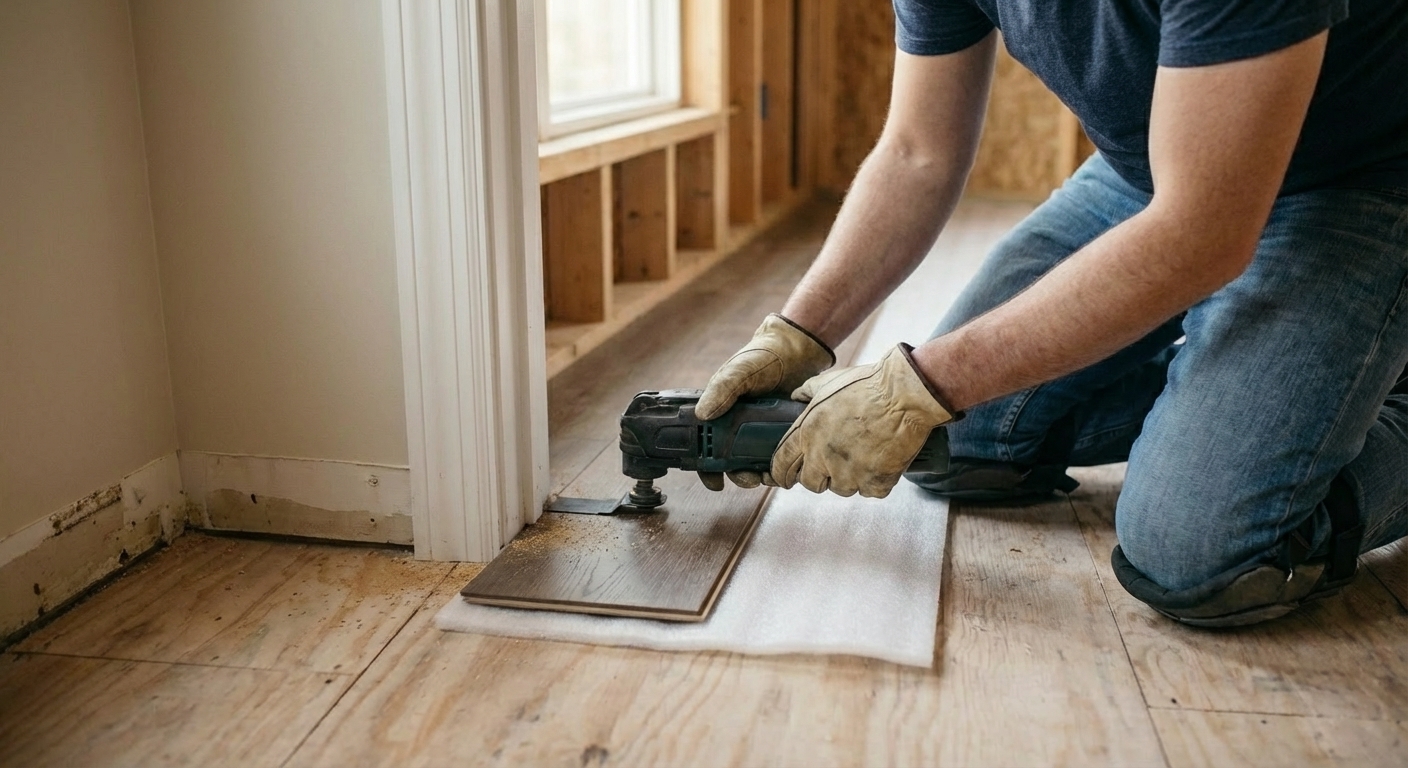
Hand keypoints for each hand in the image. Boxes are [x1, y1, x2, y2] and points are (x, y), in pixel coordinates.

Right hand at [696, 313, 833, 490]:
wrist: (797, 352)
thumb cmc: (762, 356)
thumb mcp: (738, 371)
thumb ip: (721, 390)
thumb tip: (702, 414)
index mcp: (720, 412)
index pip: (705, 446)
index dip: (706, 467)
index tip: (714, 481)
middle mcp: (737, 425)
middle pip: (731, 462)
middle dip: (737, 475)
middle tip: (747, 479)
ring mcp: (760, 430)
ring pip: (754, 462)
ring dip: (758, 474)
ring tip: (766, 475)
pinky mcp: (781, 433)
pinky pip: (776, 456)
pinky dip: (778, 465)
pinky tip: (783, 466)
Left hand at [772, 344, 955, 497]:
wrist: (904, 396)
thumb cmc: (868, 385)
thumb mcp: (828, 381)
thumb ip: (806, 392)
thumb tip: (796, 397)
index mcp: (807, 433)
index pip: (781, 464)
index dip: (782, 472)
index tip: (785, 477)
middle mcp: (823, 457)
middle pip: (809, 483)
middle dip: (817, 477)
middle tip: (830, 466)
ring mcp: (850, 473)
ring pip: (840, 488)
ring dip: (847, 478)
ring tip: (861, 456)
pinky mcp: (875, 482)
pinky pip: (869, 491)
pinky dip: (874, 480)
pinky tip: (880, 461)